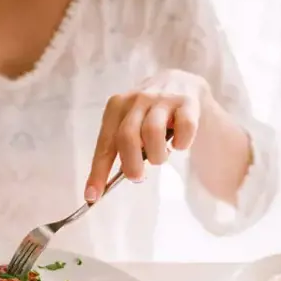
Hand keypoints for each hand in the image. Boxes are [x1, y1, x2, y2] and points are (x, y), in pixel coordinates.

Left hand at [84, 69, 208, 201]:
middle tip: (137, 177)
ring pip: (153, 133)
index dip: (98, 172)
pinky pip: (184, 128)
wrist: (183, 84)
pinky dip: (181, 143)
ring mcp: (163, 98)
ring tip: (160, 157)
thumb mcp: (131, 124)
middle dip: (131, 165)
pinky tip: (179, 145)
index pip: (104, 144)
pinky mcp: (187, 101)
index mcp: (116, 106)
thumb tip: (100, 188)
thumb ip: (120, 148)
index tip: (92, 196)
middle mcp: (137, 99)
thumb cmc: (150, 114)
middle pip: (127, 137)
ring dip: (157, 156)